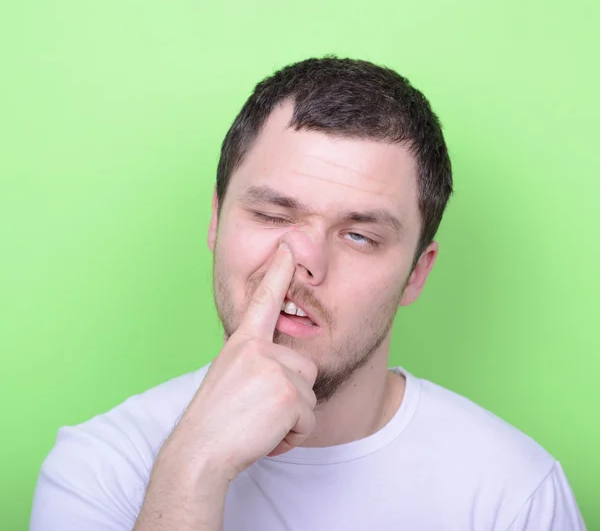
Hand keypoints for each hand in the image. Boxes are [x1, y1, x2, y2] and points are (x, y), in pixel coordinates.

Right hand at [160, 241, 317, 482]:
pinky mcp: (288, 393)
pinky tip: (267, 434)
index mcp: (243, 343)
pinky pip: (310, 419)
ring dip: (291, 418)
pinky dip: (293, 435)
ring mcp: (273, 368)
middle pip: (305, 368)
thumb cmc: (215, 420)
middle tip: (259, 410)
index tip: (288, 245)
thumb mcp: (231, 377)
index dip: (278, 271)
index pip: (263, 300)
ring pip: (309, 396)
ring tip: (259, 422)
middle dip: (292, 395)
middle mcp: (258, 349)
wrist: (199, 452)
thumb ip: (255, 363)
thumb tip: (281, 367)